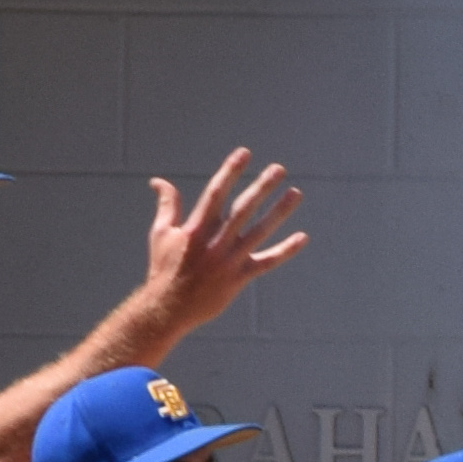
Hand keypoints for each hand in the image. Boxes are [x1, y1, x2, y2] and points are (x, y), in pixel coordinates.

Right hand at [133, 148, 307, 340]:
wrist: (167, 308)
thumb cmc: (164, 268)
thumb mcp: (161, 234)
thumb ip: (168, 206)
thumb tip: (159, 181)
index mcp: (196, 228)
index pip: (216, 193)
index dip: (230, 172)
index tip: (245, 153)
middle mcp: (215, 242)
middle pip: (243, 209)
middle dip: (261, 187)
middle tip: (279, 169)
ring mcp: (229, 260)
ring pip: (260, 231)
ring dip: (280, 212)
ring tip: (296, 193)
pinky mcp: (240, 278)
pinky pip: (267, 262)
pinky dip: (286, 250)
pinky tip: (303, 237)